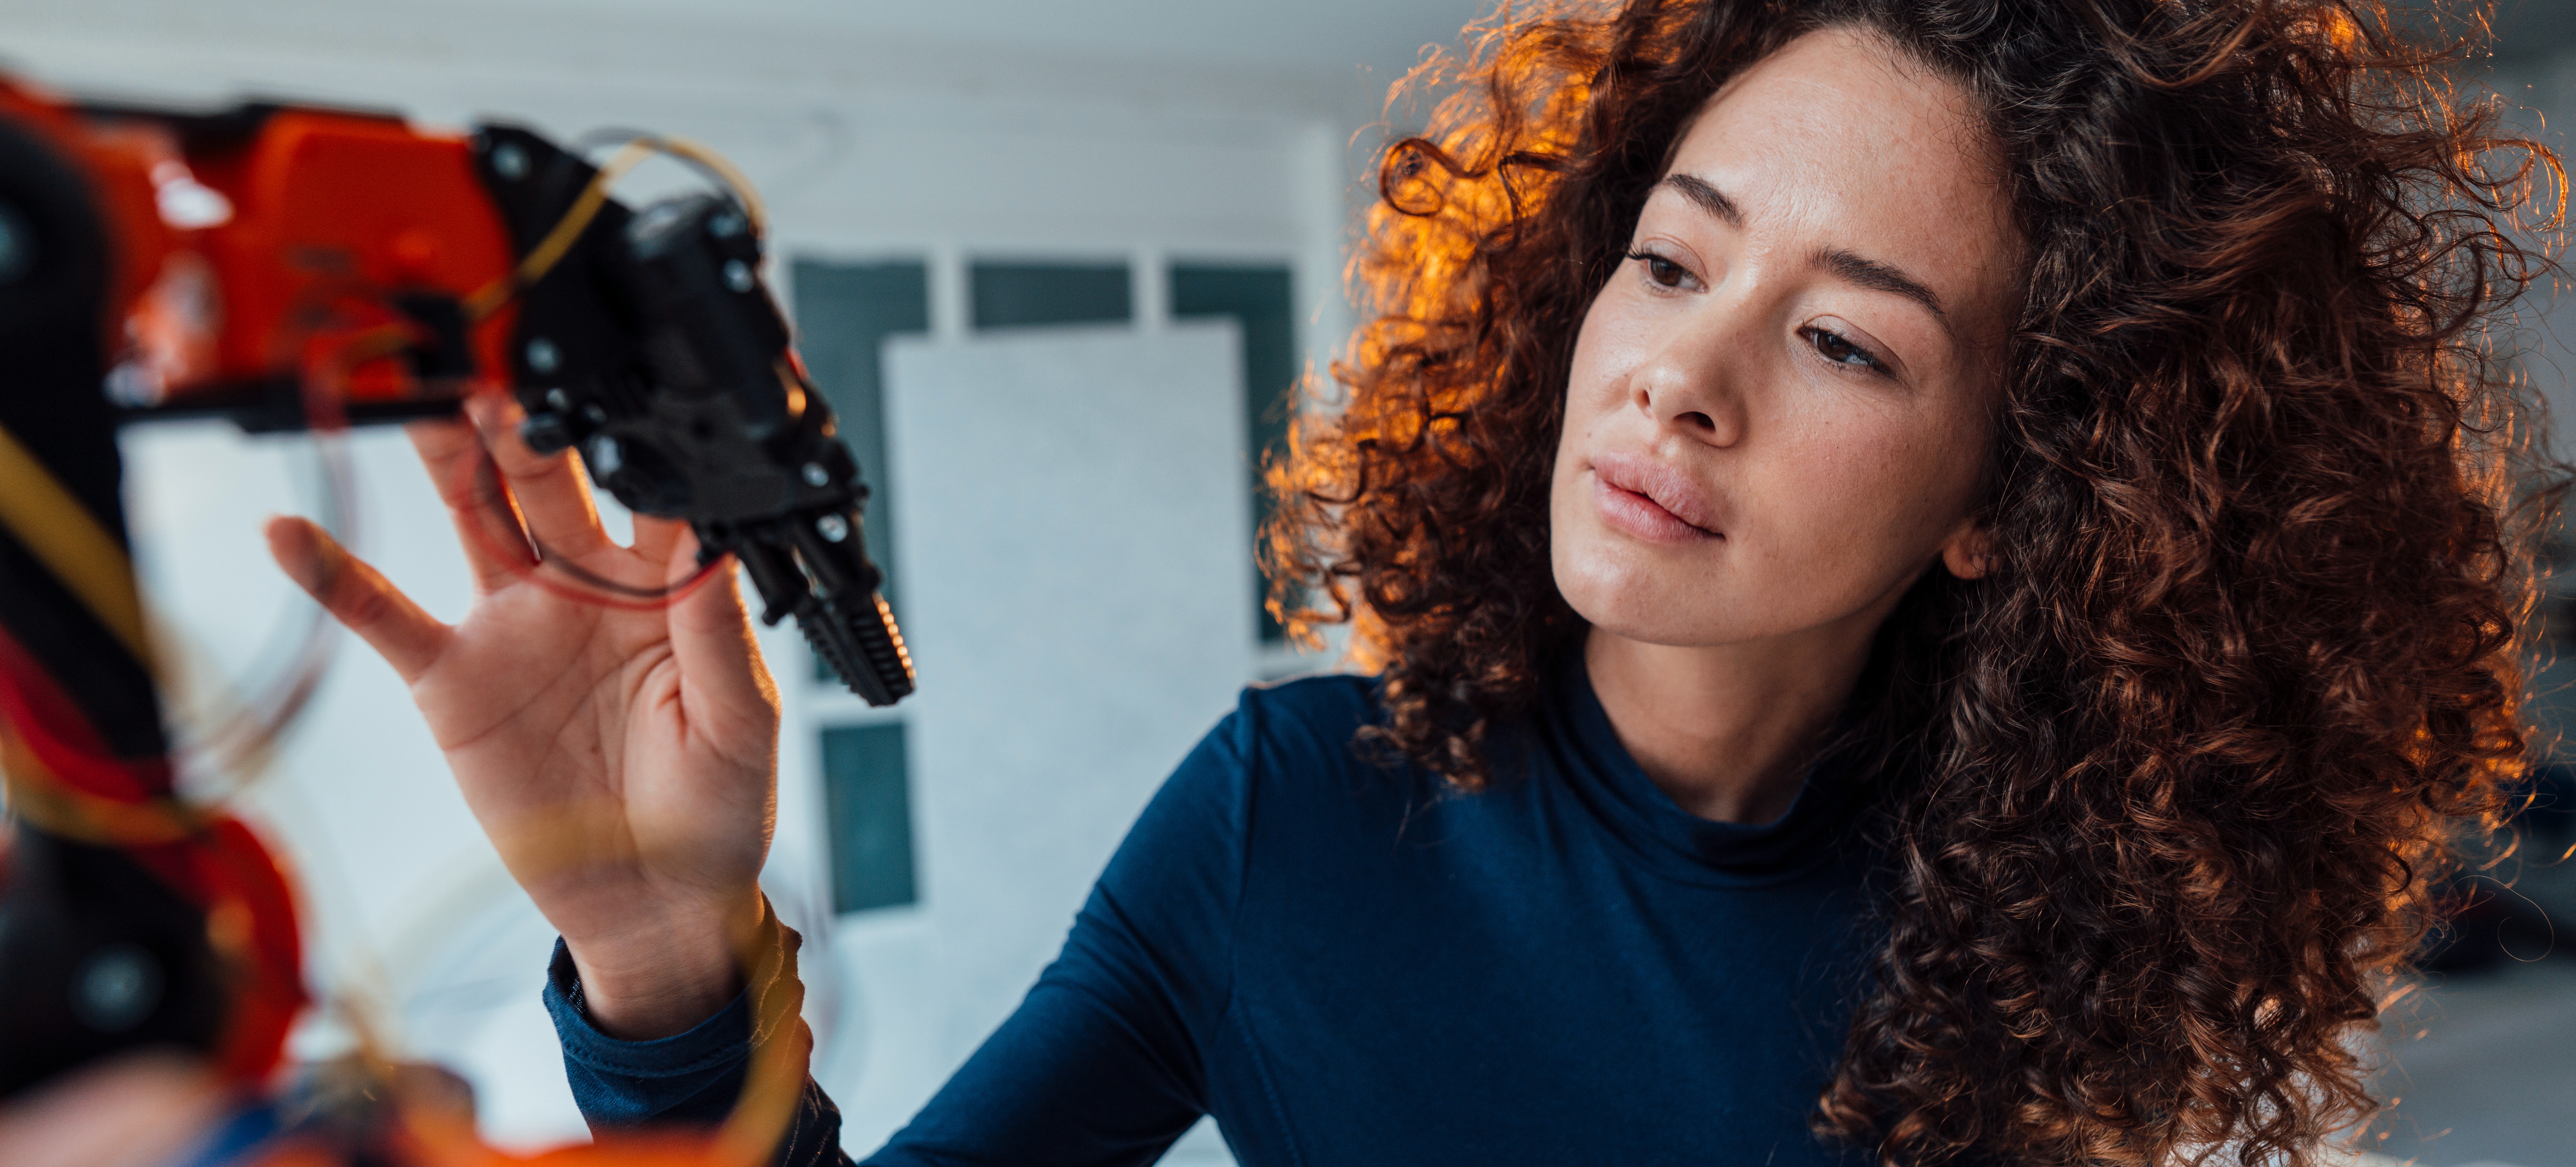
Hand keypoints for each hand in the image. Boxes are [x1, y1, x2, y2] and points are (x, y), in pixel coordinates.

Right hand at [266, 393, 781, 1038]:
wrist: (653, 902)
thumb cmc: (714, 812)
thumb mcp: (739, 724)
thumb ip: (719, 633)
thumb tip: (719, 549)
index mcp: (665, 587)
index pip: (651, 494)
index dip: (636, 445)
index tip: (622, 400)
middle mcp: (586, 585)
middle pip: (549, 482)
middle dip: (527, 424)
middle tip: (505, 375)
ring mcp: (515, 622)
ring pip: (472, 515)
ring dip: (448, 456)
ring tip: (422, 398)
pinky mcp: (455, 676)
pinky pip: (384, 615)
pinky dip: (333, 573)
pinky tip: (290, 529)